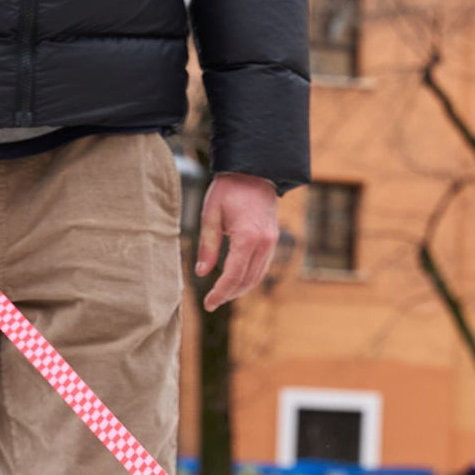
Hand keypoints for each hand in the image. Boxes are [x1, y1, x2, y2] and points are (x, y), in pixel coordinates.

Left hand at [196, 173, 278, 310]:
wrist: (255, 170)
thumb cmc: (229, 189)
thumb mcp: (211, 215)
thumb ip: (207, 245)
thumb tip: (201, 273)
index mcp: (247, 237)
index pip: (233, 276)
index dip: (219, 293)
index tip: (208, 304)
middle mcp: (263, 244)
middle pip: (246, 281)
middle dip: (228, 294)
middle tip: (211, 302)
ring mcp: (271, 243)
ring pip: (256, 277)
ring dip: (239, 289)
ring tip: (222, 294)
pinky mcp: (273, 241)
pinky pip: (262, 268)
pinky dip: (249, 278)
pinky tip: (235, 280)